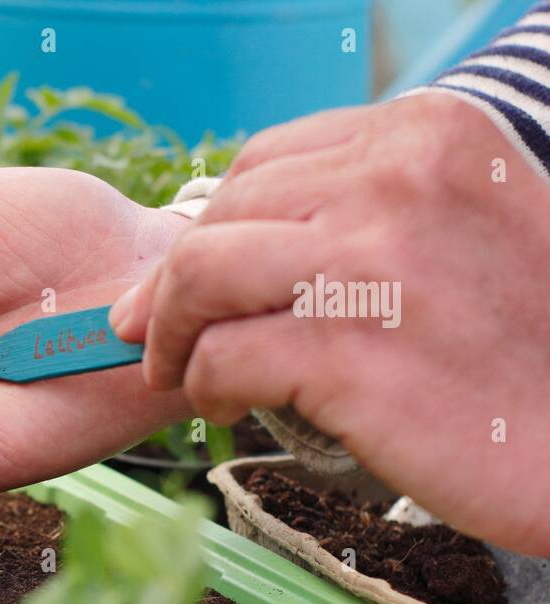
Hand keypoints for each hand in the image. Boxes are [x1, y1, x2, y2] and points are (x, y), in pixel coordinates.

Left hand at [111, 94, 549, 554]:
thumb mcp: (466, 230)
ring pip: (200, 274)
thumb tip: (230, 236)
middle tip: (152, 334)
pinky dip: (203, 386)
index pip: (268, 162)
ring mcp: (370, 263)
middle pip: (222, 214)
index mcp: (428, 135)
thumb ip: (365, 213)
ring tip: (176, 372)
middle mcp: (397, 179)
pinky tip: (224, 407)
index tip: (184, 276)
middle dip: (172, 280)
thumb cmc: (533, 348)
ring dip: (171, 331)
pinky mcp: (348, 352)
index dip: (210, 224)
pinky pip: (221, 357)